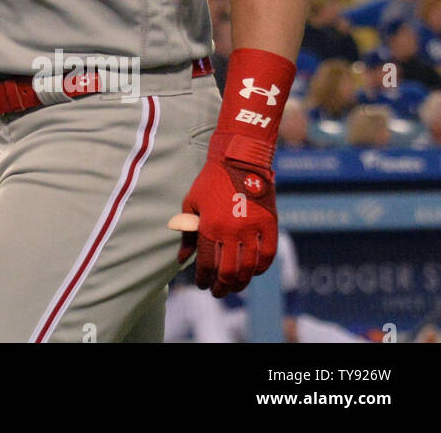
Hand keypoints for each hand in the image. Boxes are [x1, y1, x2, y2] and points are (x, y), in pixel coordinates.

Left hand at [176, 148, 277, 296]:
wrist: (238, 160)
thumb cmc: (210, 182)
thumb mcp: (192, 204)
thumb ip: (187, 232)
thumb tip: (182, 258)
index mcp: (209, 226)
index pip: (206, 264)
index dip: (203, 278)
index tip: (201, 285)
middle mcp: (231, 231)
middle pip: (228, 272)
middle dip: (221, 287)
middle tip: (217, 292)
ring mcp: (253, 229)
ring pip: (248, 269)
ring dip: (241, 283)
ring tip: (234, 287)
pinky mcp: (270, 225)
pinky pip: (267, 256)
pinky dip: (260, 268)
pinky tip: (252, 272)